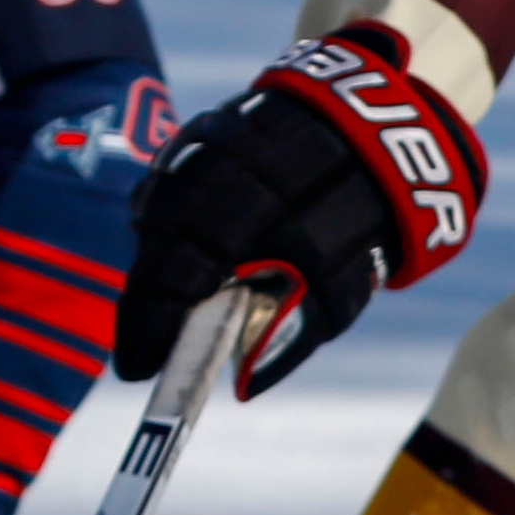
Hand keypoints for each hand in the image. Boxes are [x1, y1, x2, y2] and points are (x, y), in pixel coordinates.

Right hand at [115, 28, 486, 394]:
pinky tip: (179, 244)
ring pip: (154, 215)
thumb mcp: (338, 292)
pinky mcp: (200, 131)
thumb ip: (288, 337)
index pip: (171, 285)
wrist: (376, 128)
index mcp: (241, 224)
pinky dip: (166, 220)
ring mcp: (200, 150)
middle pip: (153, 253)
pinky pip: (166, 183)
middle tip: (147, 344)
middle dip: (145, 306)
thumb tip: (243, 385)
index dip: (149, 331)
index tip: (139, 368)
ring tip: (167, 300)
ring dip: (154, 262)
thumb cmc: (357, 222)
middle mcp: (210, 181)